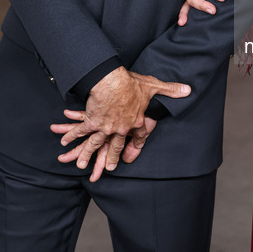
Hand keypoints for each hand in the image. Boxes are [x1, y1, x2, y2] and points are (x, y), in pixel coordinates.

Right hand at [50, 66, 189, 176]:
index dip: (136, 145)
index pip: (139, 136)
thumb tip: (188, 90)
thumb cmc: (132, 84)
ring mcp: (106, 127)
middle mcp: (121, 128)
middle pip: (115, 147)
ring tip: (81, 165)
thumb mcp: (154, 86)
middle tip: (107, 169)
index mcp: (136, 122)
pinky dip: (72, 137)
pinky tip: (64, 142)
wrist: (112, 82)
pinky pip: (81, 132)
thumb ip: (171, 90)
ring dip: (87, 155)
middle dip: (110, 159)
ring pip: (96, 144)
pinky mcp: (92, 122)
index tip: (132, 155)